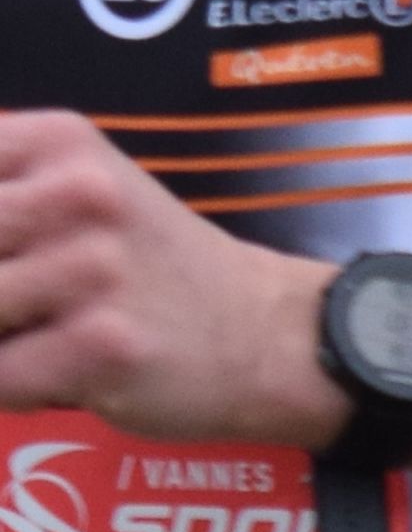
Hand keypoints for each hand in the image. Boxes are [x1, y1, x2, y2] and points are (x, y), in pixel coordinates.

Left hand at [0, 116, 341, 444]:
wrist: (265, 332)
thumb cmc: (150, 268)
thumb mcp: (76, 188)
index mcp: (57, 142)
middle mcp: (77, 192)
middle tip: (12, 309)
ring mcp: (93, 269)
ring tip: (27, 339)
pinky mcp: (103, 345)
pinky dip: (7, 390)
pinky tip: (46, 377)